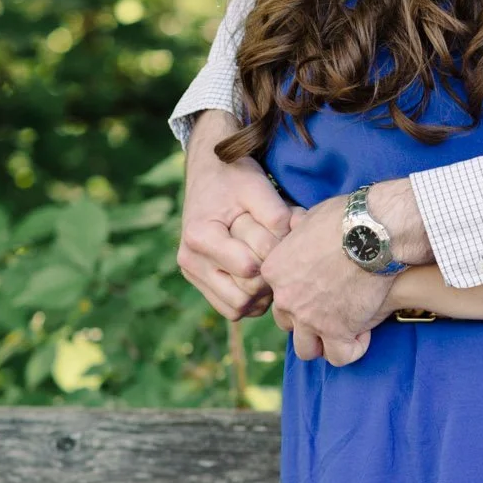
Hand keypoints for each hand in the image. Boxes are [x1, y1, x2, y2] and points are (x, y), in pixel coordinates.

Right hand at [177, 110, 293, 319]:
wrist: (211, 173)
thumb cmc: (236, 177)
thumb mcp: (258, 186)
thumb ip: (276, 215)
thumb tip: (293, 246)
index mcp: (200, 237)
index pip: (249, 268)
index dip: (275, 255)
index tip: (284, 234)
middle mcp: (190, 260)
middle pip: (244, 294)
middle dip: (270, 276)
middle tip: (281, 251)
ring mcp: (193, 274)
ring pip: (238, 308)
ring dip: (263, 293)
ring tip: (273, 263)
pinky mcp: (201, 281)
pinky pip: (233, 308)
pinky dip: (252, 299)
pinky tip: (263, 273)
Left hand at [262, 193, 397, 366]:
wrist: (375, 230)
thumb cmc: (348, 216)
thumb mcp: (311, 216)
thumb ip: (299, 231)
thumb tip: (296, 225)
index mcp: (274, 270)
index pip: (278, 294)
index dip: (300, 292)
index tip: (322, 286)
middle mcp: (285, 298)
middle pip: (288, 323)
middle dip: (309, 319)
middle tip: (335, 307)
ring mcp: (309, 317)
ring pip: (307, 349)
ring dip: (324, 341)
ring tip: (346, 328)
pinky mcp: (337, 330)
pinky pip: (340, 356)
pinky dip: (351, 349)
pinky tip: (364, 333)